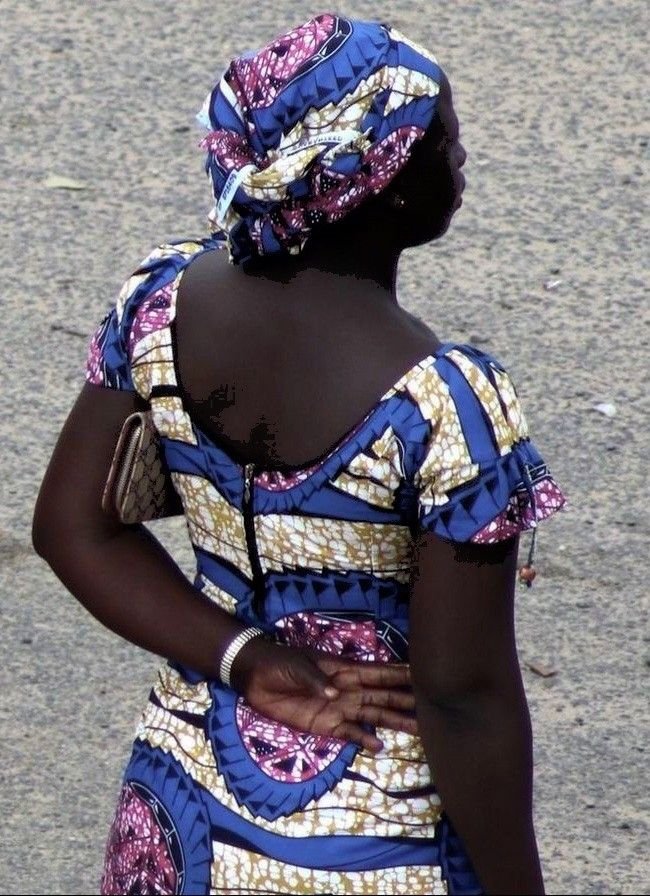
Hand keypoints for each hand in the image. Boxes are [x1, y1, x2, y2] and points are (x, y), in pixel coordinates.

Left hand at [231, 638, 416, 753]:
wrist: (254, 677)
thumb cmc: (279, 663)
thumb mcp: (298, 666)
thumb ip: (317, 680)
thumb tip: (335, 695)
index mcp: (344, 670)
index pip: (378, 673)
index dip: (401, 674)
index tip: (424, 675)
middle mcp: (347, 690)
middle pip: (382, 696)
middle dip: (405, 701)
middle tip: (431, 710)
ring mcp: (338, 709)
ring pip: (372, 716)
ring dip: (393, 721)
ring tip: (417, 730)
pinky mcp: (324, 725)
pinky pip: (349, 733)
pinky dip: (364, 740)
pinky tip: (379, 747)